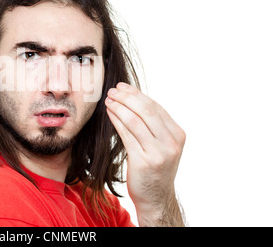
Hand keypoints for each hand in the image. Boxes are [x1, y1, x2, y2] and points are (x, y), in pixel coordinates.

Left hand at [105, 82, 185, 225]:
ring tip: (108, 99)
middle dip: (127, 97)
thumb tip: (133, 99)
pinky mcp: (144, 161)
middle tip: (113, 90)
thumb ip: (153, 125)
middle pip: (146, 111)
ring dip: (119, 107)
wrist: (156, 197)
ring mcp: (159, 152)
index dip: (137, 94)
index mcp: (178, 134)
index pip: (156, 107)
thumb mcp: (161, 144)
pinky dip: (117, 121)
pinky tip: (109, 114)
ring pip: (136, 121)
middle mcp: (171, 142)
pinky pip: (127, 135)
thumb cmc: (154, 168)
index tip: (123, 87)